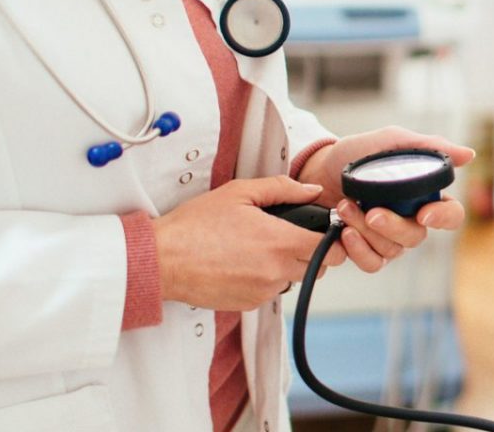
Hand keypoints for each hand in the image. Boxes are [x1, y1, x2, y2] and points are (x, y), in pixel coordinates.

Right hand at [152, 176, 347, 310]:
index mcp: (280, 243)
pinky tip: (243, 262)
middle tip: (291, 235)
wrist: (161, 260)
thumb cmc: (195, 225)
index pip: (331, 251)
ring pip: (293, 280)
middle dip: (312, 252)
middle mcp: (276, 272)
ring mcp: (262, 292)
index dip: (332, 239)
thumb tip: (312, 191)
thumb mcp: (239, 193)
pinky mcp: (248, 304)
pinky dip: (266, 278)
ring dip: (287, 266)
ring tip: (260, 247)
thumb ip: (282, 188)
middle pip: (317, 268)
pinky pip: (270, 291)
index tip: (324, 231)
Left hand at [298, 126, 471, 272]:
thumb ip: (427, 146)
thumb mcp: (390, 141)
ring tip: (345, 207)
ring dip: (366, 231)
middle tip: (372, 211)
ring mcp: (388, 238)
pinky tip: (345, 232)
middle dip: (393, 226)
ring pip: (393, 250)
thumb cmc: (357, 154)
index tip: (424, 214)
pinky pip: (373, 263)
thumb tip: (469, 155)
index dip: (443, 218)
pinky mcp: (366, 250)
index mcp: (424, 195)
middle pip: (417, 237)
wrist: (316, 169)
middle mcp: (410, 220)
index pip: (451, 214)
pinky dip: (358, 250)